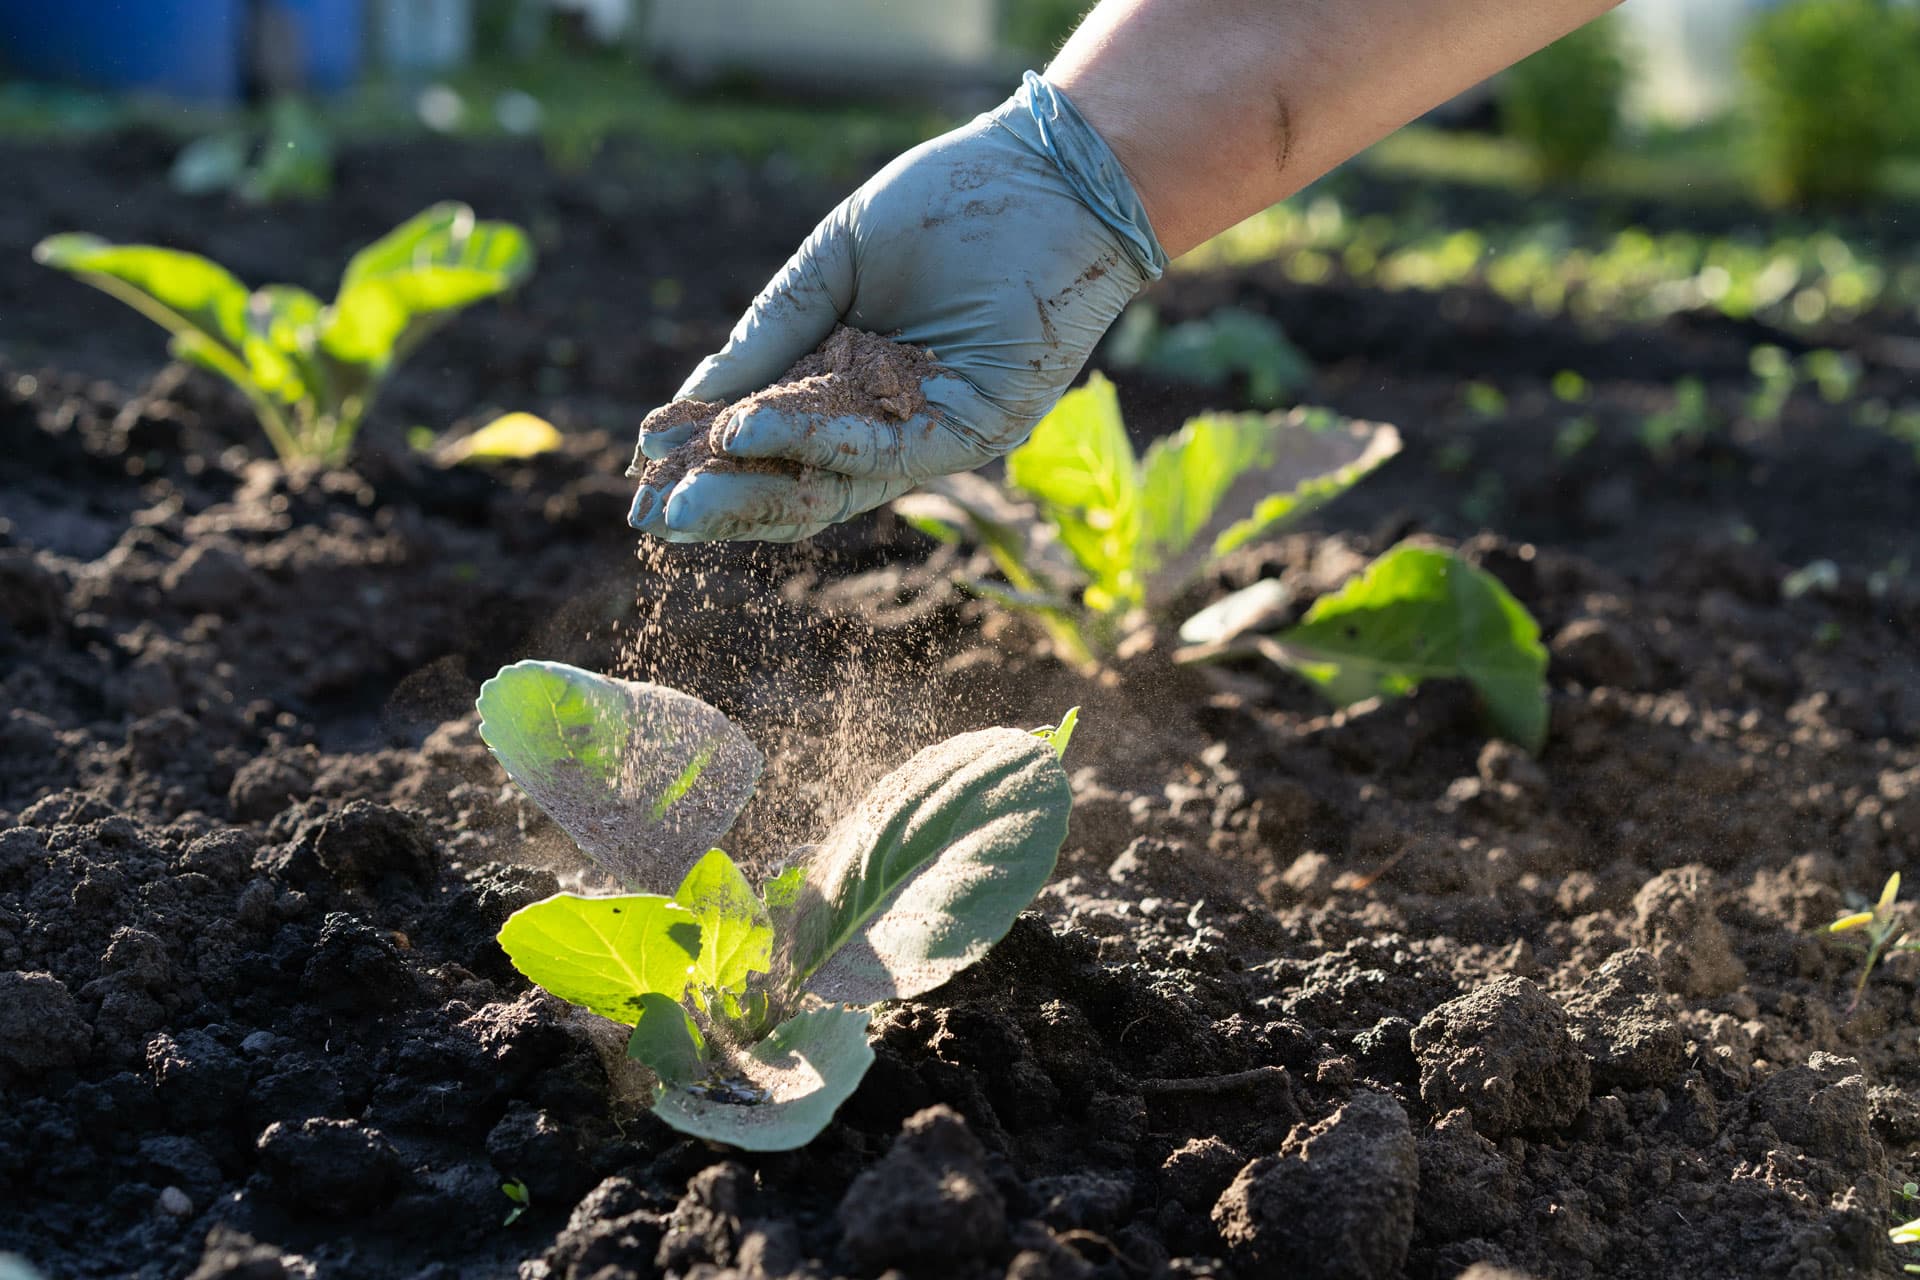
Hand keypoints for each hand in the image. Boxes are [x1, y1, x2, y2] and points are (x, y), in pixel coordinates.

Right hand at [627, 72, 1166, 542]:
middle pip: (792, 480)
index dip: (705, 461)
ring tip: (686, 501)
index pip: (768, 439)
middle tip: (652, 519)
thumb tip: (691, 403)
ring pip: (832, 484)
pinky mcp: (973, 431)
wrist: (1047, 178)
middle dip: (721, 501)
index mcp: (847, 378)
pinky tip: (756, 434)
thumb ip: (769, 334)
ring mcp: (928, 432)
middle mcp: (885, 419)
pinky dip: (820, 445)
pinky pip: (886, 453)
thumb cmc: (949, 205)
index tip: (641, 477)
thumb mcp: (832, 265)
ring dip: (756, 491)